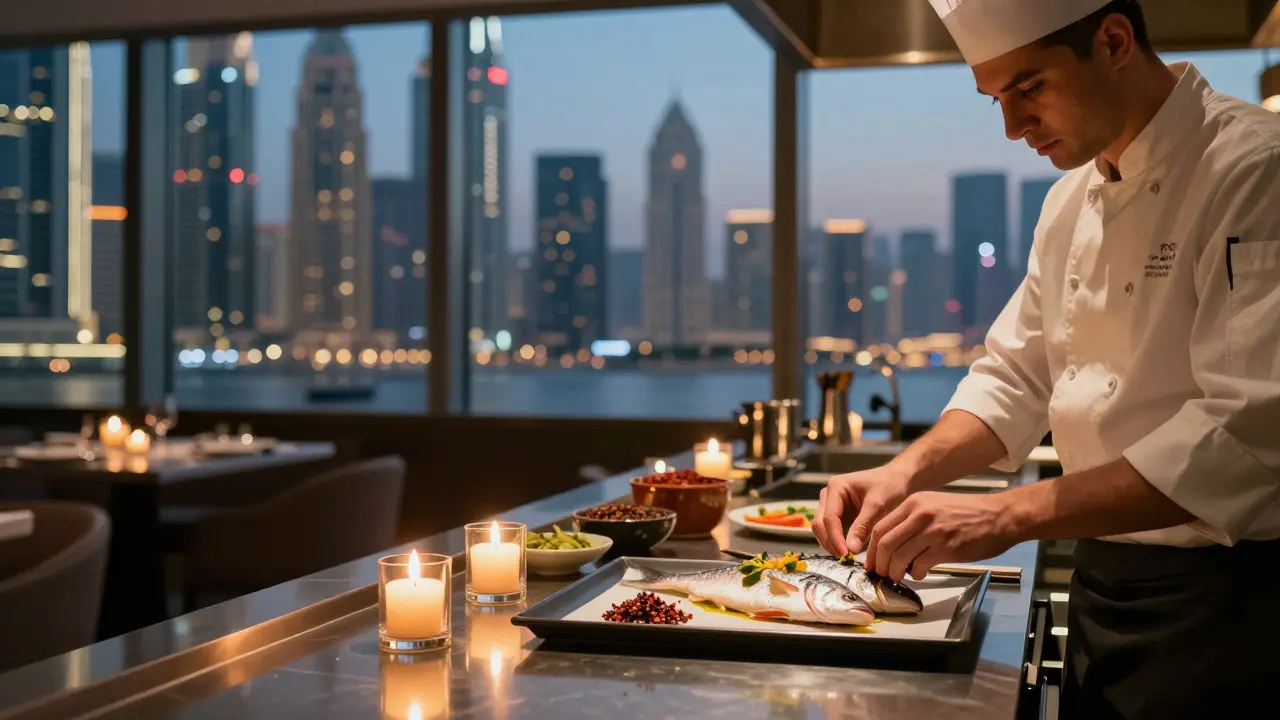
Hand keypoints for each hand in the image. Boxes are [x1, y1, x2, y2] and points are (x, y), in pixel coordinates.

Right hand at [814, 466, 912, 556]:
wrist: (897, 479)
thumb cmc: (890, 485)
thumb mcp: (878, 505)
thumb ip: (863, 526)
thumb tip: (851, 549)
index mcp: (836, 486)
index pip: (829, 517)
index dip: (835, 538)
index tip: (845, 554)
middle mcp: (829, 495)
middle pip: (820, 524)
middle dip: (830, 542)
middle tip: (846, 559)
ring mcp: (832, 505)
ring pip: (822, 529)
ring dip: (832, 544)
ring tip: (849, 556)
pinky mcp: (838, 515)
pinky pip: (832, 531)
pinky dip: (837, 542)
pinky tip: (850, 551)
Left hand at [865, 491, 1019, 583]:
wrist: (1000, 515)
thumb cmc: (969, 514)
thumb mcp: (935, 506)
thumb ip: (913, 521)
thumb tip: (893, 544)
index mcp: (914, 503)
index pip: (880, 528)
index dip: (871, 550)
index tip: (872, 563)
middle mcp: (920, 514)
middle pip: (885, 543)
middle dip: (879, 564)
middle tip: (881, 575)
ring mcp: (933, 531)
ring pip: (899, 556)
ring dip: (895, 572)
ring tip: (898, 577)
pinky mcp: (946, 547)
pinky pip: (919, 565)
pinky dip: (915, 574)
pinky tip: (920, 573)